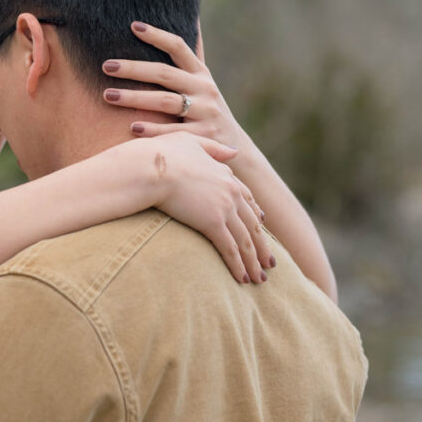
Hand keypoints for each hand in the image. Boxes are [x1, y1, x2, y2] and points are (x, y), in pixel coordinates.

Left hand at [103, 21, 245, 152]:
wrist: (233, 147)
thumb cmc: (207, 108)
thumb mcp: (203, 82)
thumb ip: (192, 55)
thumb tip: (190, 15)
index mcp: (200, 73)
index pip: (179, 47)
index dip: (157, 36)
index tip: (133, 26)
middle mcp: (204, 89)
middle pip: (165, 74)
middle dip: (134, 69)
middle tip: (106, 66)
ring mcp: (205, 113)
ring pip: (166, 102)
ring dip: (135, 98)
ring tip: (107, 95)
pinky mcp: (203, 136)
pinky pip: (174, 132)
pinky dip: (153, 130)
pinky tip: (132, 127)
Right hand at [144, 132, 272, 284]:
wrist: (150, 166)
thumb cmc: (161, 152)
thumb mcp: (191, 142)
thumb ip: (214, 148)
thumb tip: (234, 151)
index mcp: (225, 174)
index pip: (247, 198)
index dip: (255, 214)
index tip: (262, 227)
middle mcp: (230, 192)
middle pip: (252, 224)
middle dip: (262, 246)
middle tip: (270, 262)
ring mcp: (224, 208)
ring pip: (245, 241)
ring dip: (254, 262)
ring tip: (260, 279)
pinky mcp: (212, 223)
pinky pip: (230, 250)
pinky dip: (238, 266)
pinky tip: (242, 279)